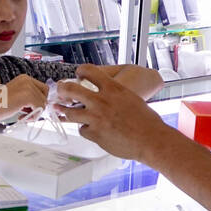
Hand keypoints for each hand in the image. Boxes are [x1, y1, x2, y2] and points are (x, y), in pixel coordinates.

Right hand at [0, 73, 48, 121]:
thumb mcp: (16, 95)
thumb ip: (28, 96)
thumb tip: (41, 105)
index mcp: (24, 78)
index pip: (43, 89)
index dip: (39, 100)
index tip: (29, 108)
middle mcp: (27, 80)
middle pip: (44, 95)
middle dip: (38, 106)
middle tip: (27, 113)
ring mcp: (28, 87)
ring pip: (43, 103)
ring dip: (35, 113)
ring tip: (23, 116)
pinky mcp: (28, 96)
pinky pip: (39, 108)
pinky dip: (33, 116)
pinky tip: (21, 117)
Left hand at [53, 64, 172, 159]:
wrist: (151, 140)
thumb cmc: (146, 121)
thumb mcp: (130, 98)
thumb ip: (114, 94)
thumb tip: (105, 92)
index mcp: (113, 88)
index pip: (89, 70)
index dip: (81, 70)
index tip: (79, 73)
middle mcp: (101, 101)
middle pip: (70, 90)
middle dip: (62, 90)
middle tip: (60, 91)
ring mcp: (96, 118)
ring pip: (70, 113)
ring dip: (67, 112)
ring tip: (64, 112)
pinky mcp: (94, 134)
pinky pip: (82, 130)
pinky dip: (85, 130)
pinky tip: (91, 130)